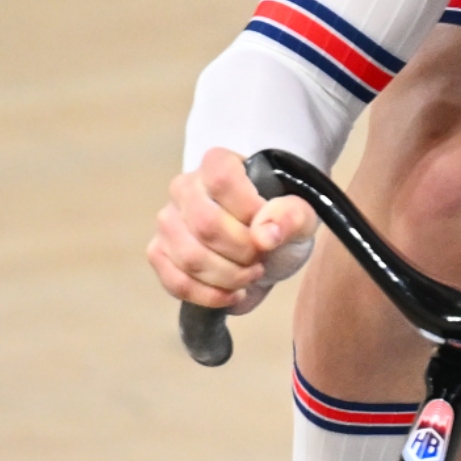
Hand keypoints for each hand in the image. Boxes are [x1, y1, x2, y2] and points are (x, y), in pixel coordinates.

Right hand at [150, 146, 315, 311]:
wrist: (265, 245)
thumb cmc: (279, 222)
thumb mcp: (300, 216)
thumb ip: (290, 217)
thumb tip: (264, 236)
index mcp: (217, 164)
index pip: (223, 180)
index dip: (249, 210)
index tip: (268, 228)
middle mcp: (184, 188)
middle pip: (206, 225)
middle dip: (243, 252)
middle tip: (262, 259)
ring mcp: (167, 221)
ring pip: (189, 257)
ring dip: (228, 277)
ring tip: (250, 275)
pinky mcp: (160, 253)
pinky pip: (175, 281)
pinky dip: (209, 296)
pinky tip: (233, 294)